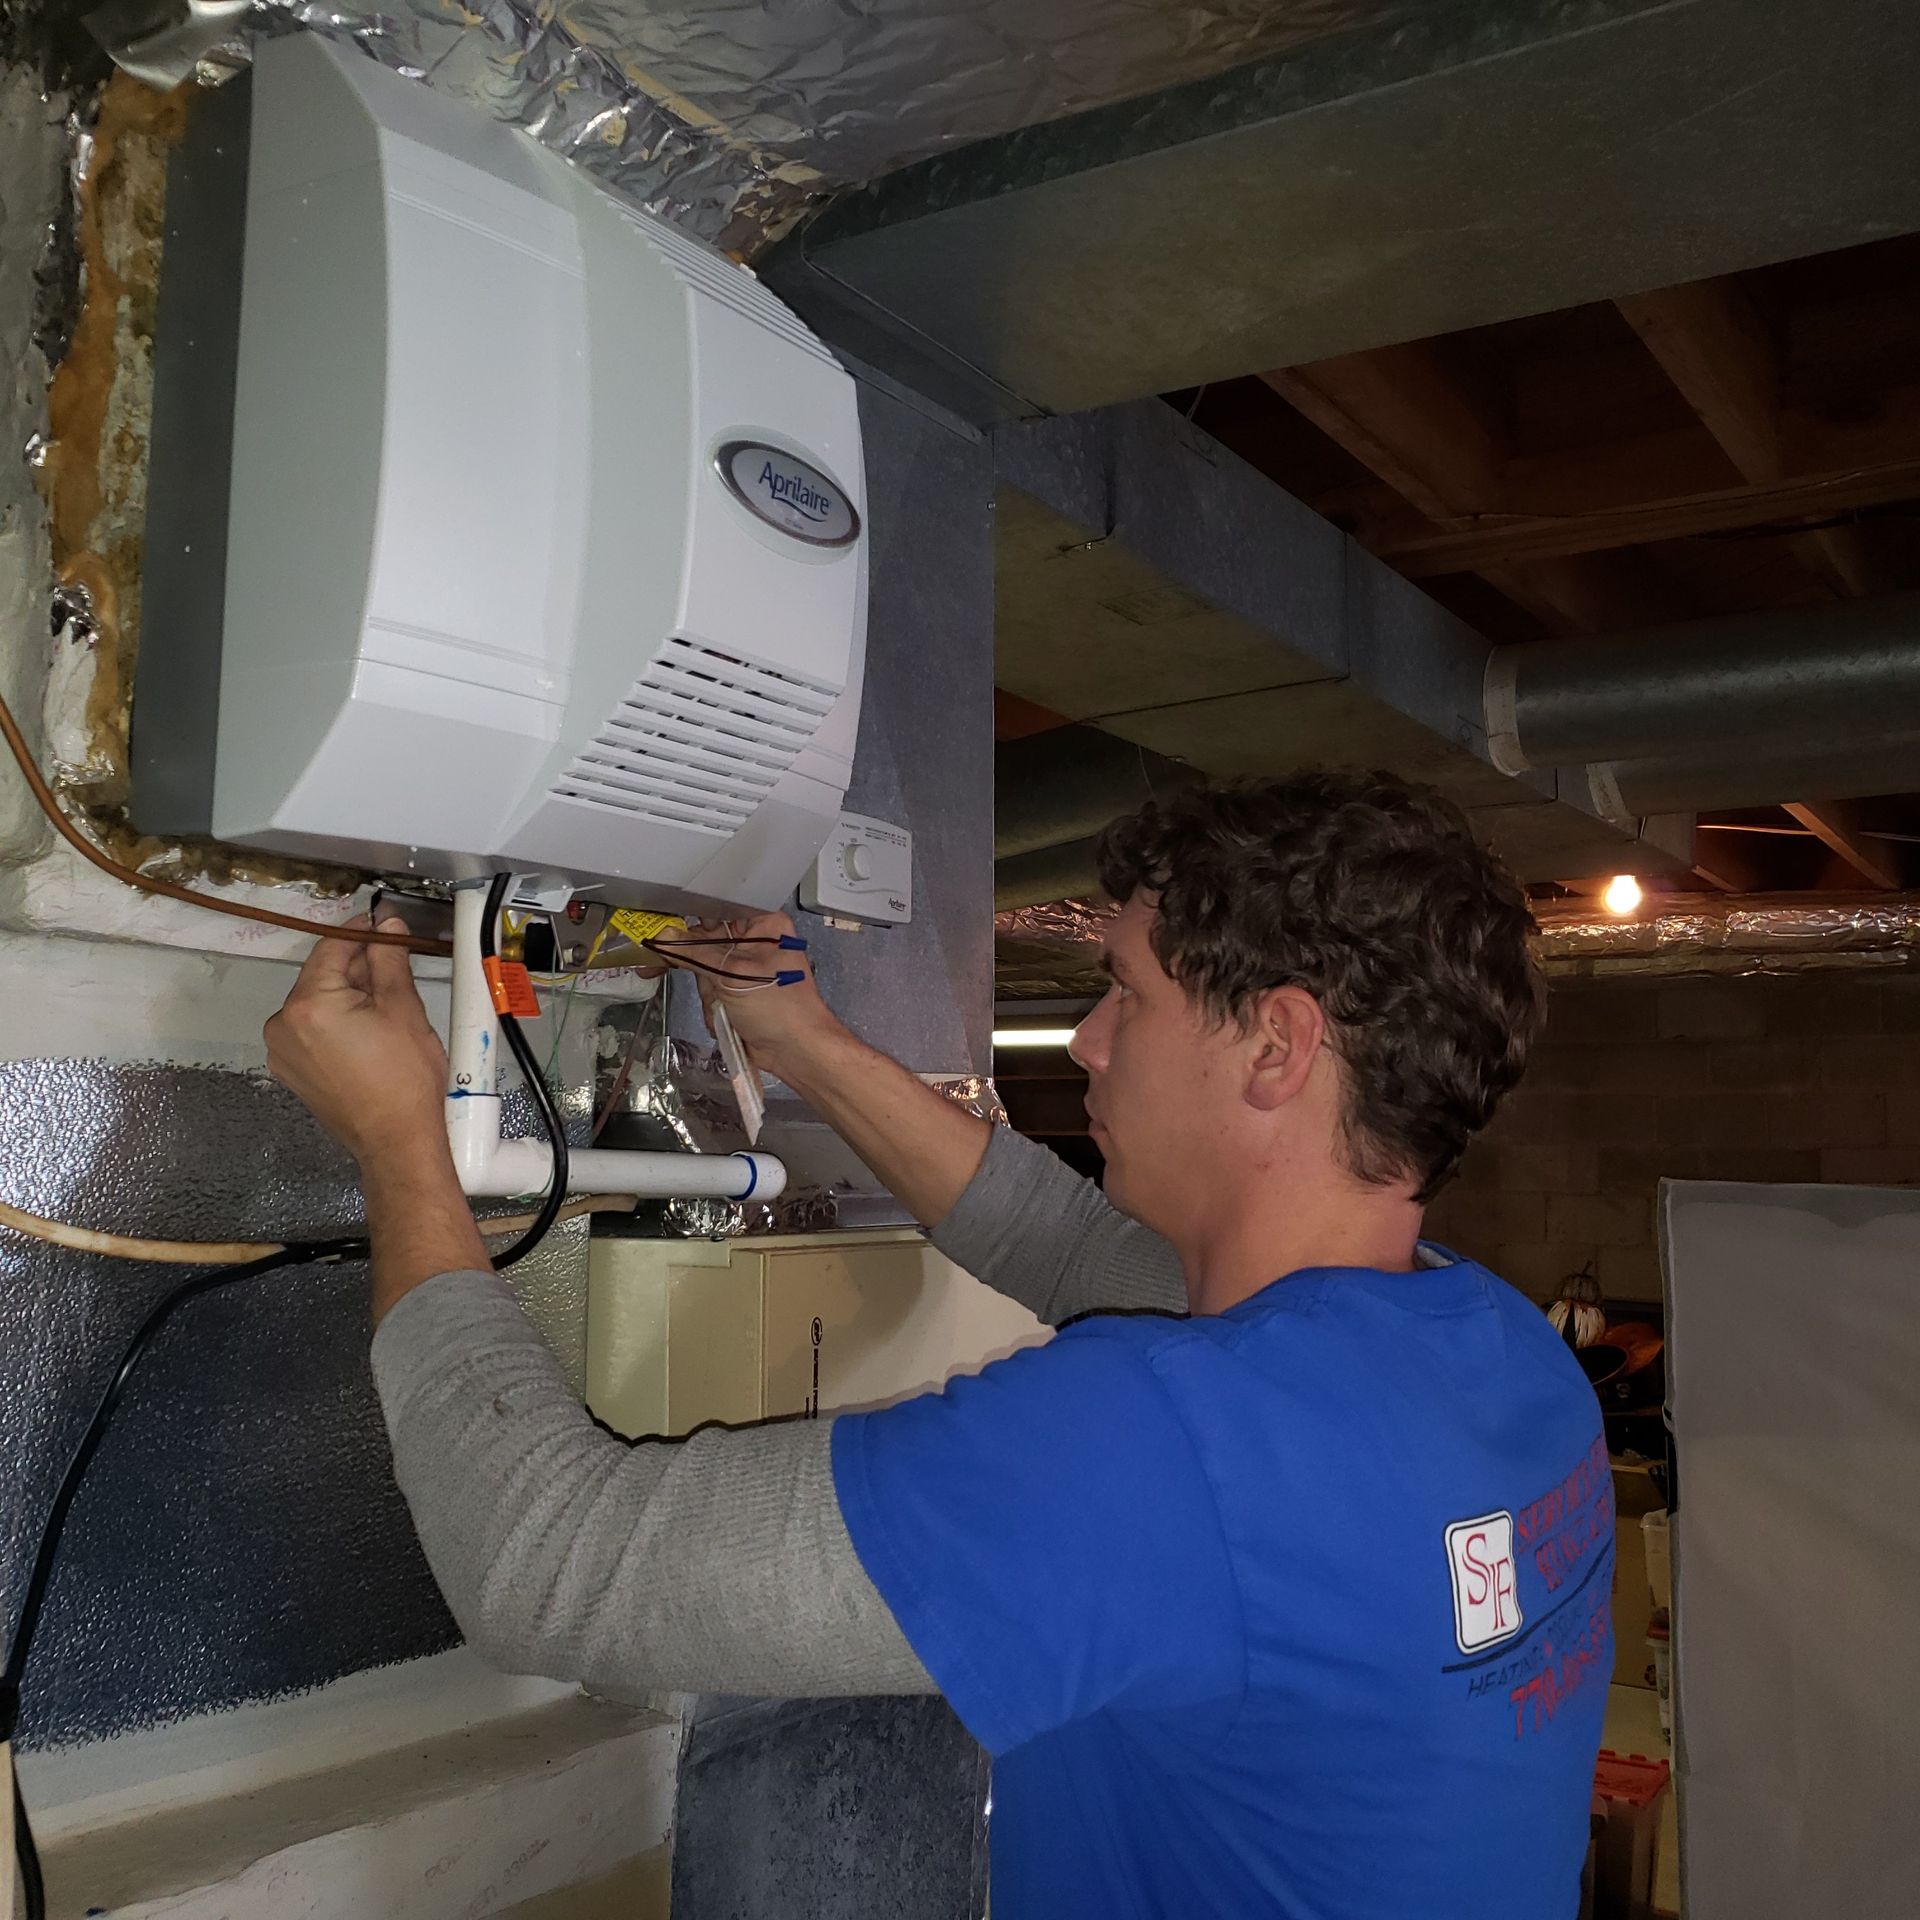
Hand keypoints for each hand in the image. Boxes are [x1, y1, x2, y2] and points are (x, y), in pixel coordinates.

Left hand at [266, 916, 448, 1166]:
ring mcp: (282, 1050)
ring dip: (347, 994)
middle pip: (322, 976)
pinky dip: (336, 1021)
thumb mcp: (403, 1008)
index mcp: (310, 1005)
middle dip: (357, 967)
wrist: (397, 1140)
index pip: (332, 948)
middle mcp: (284, 1025)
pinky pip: (311, 1029)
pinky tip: (368, 1031)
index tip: (381, 922)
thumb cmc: (405, 1082)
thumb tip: (388, 927)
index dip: (360, 931)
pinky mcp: (291, 1069)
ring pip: (317, 1002)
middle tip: (394, 964)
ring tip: (385, 1006)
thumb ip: (390, 959)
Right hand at [653, 910, 841, 1080]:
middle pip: (705, 940)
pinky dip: (713, 1007)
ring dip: (708, 994)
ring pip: (703, 969)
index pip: (718, 906)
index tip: (655, 920)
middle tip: (649, 967)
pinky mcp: (736, 991)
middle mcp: (753, 940)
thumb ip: (694, 953)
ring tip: (721, 1009)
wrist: (796, 1052)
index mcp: (762, 924)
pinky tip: (724, 1020)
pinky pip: (710, 991)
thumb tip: (658, 935)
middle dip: (691, 963)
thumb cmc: (776, 1004)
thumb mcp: (734, 974)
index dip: (686, 913)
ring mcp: (744, 967)